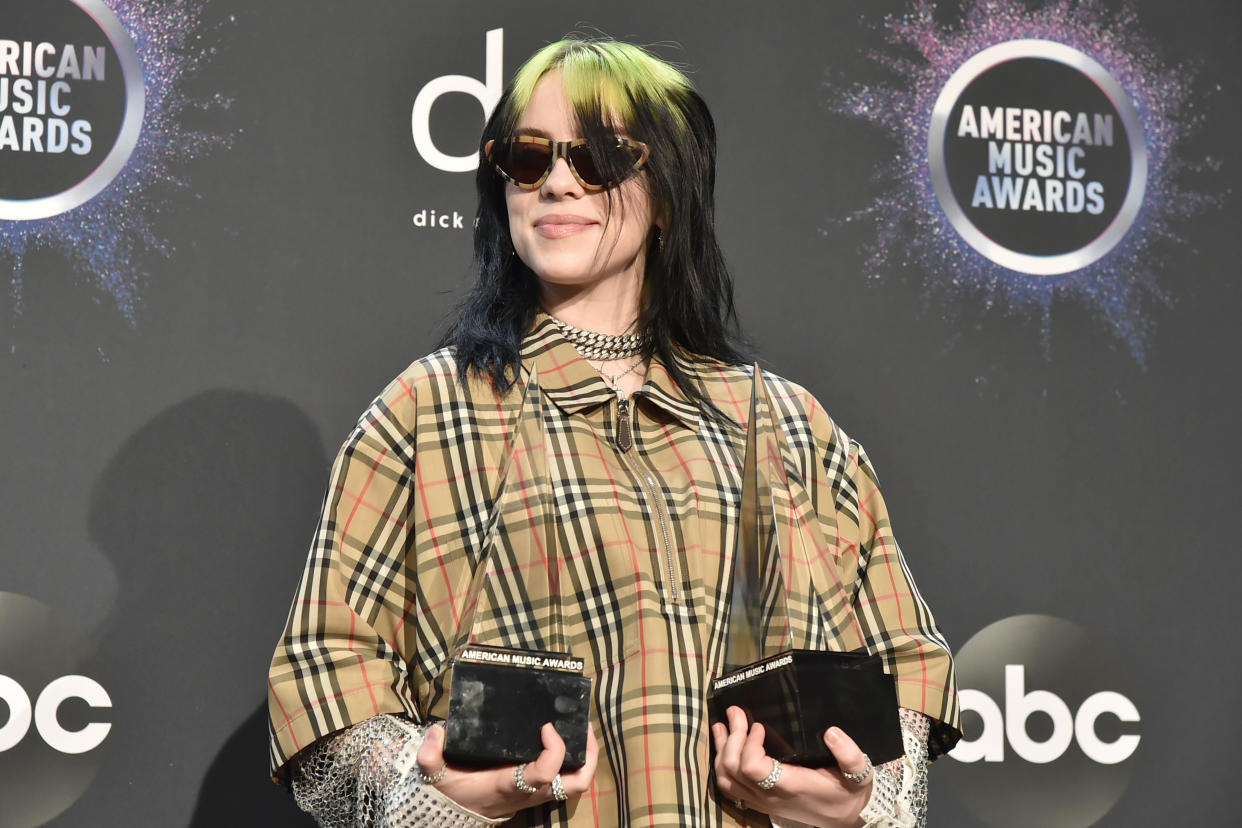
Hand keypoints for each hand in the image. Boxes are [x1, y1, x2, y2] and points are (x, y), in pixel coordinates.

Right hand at [415, 722, 599, 819]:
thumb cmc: (454, 792)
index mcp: (511, 784)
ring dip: (587, 758)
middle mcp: (532, 791)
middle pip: (575, 783)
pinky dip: (575, 761)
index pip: (545, 773)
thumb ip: (431, 757)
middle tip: (583, 726)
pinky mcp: (540, 789)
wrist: (458, 813)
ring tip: (583, 730)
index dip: (555, 749)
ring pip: (577, 784)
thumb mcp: (438, 776)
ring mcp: (539, 793)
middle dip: (588, 755)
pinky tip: (569, 739)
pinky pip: (568, 780)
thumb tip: (435, 732)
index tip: (547, 726)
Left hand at [711, 706, 872, 827]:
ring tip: (722, 726)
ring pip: (726, 780)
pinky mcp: (760, 803)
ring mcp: (762, 802)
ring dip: (721, 751)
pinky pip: (730, 788)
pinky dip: (722, 767)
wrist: (848, 818)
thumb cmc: (850, 793)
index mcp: (791, 786)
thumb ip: (849, 754)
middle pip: (733, 769)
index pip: (754, 768)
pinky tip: (725, 748)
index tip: (758, 726)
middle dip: (731, 738)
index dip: (749, 744)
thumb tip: (832, 732)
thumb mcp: (858, 773)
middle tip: (736, 713)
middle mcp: (771, 796)